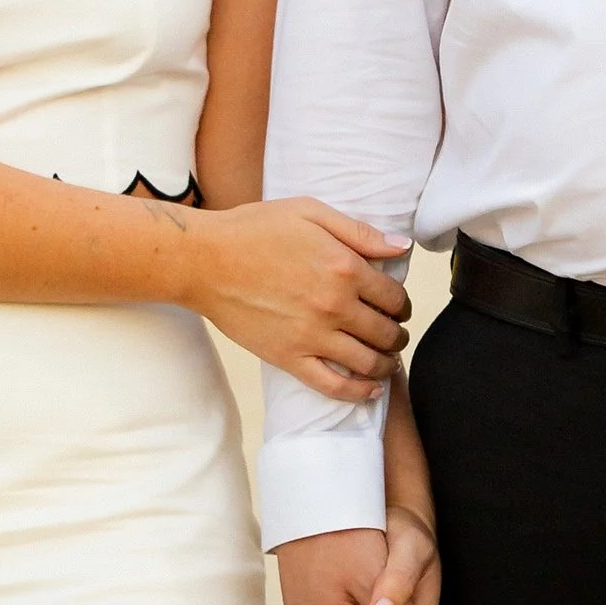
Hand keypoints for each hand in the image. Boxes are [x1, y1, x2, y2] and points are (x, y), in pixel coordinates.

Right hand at [173, 199, 408, 398]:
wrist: (204, 260)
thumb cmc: (254, 229)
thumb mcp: (310, 212)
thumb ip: (360, 232)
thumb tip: (402, 248)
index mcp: (345, 267)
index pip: (393, 296)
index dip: (402, 304)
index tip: (397, 306)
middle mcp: (335, 305)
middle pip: (386, 331)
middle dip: (397, 334)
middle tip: (394, 333)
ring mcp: (313, 336)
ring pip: (368, 362)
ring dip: (386, 364)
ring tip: (387, 360)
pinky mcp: (289, 358)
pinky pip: (333, 385)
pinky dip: (358, 392)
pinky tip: (370, 390)